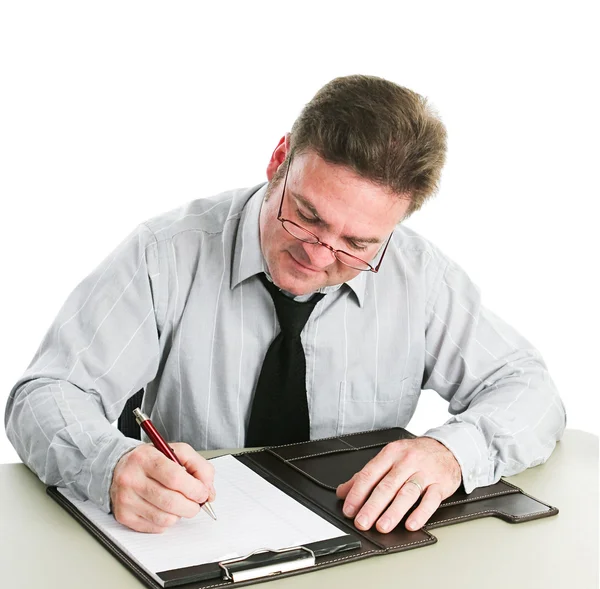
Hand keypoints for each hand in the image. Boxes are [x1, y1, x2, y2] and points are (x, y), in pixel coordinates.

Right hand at [110, 443, 215, 532]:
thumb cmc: (151, 460)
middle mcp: (132, 478)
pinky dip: (167, 521)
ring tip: (179, 503)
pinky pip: (156, 527)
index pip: (175, 478)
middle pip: (171, 501)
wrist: (119, 468)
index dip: (195, 489)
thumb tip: (208, 491)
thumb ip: (199, 466)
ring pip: (165, 518)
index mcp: (146, 458)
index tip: (203, 493)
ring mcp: (126, 499)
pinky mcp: (124, 516)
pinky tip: (165, 508)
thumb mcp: (177, 452)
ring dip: (180, 514)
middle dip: (192, 506)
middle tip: (197, 503)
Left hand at [336, 437, 460, 532]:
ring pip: (407, 493)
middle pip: (386, 486)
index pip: (370, 474)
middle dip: (372, 506)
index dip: (357, 493)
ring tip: (382, 526)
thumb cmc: (414, 455)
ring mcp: (424, 473)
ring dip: (393, 512)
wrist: (447, 448)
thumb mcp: (389, 458)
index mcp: (390, 454)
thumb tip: (343, 491)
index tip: (349, 509)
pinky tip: (411, 524)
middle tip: (362, 522)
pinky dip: (420, 513)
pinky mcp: (440, 484)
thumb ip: (366, 475)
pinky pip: (430, 500)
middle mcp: (406, 462)